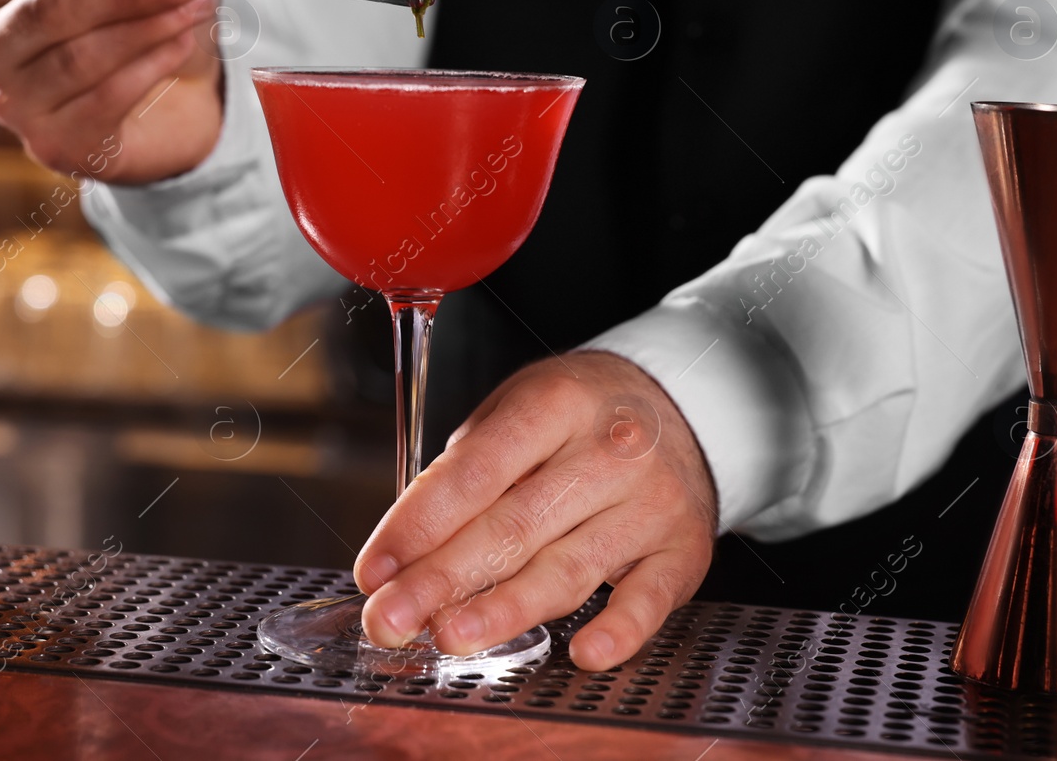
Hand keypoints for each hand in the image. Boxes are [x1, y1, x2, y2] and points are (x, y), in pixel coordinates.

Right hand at [0, 0, 224, 182]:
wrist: (172, 111)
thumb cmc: (142, 32)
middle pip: (49, 10)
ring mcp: (17, 101)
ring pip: (78, 57)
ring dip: (147, 29)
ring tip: (195, 10)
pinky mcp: (54, 143)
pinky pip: (103, 100)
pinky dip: (150, 69)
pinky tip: (182, 46)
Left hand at [354, 351, 717, 670]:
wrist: (680, 405)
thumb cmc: (578, 415)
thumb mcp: (516, 409)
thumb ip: (465, 470)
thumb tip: (407, 547)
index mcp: (555, 404)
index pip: (475, 472)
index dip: (419, 524)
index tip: (375, 568)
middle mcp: (609, 451)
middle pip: (514, 526)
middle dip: (443, 579)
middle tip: (392, 619)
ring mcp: (651, 503)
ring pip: (569, 568)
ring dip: (505, 610)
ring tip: (451, 636)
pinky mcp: (681, 549)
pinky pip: (648, 599)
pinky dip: (618, 631)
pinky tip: (582, 653)